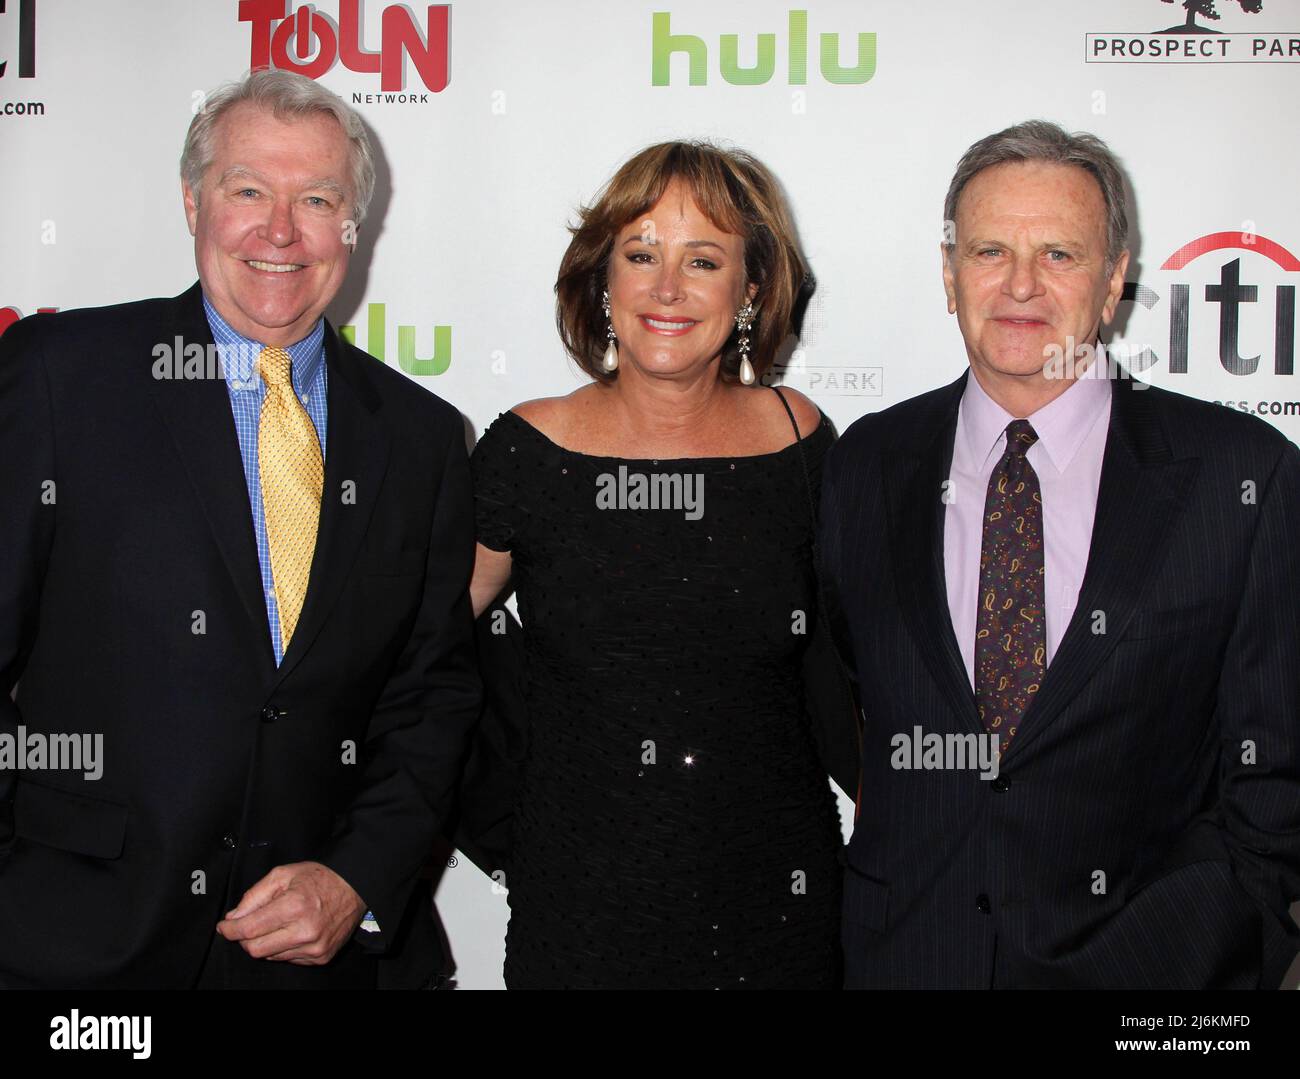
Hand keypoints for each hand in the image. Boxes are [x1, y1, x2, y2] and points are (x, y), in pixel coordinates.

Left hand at [216, 861, 366, 964]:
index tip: (224, 926)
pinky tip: (293, 931)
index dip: (230, 930)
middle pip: (255, 949)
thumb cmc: (318, 878)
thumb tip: (233, 918)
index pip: (249, 929)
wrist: (355, 888)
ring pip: (270, 956)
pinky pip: (288, 959)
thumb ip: (254, 896)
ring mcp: (314, 948)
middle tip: (250, 924)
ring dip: (266, 942)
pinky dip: (283, 947)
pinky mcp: (321, 957)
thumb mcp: (283, 874)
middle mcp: (305, 931)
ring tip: (279, 923)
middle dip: (245, 938)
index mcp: (294, 906)